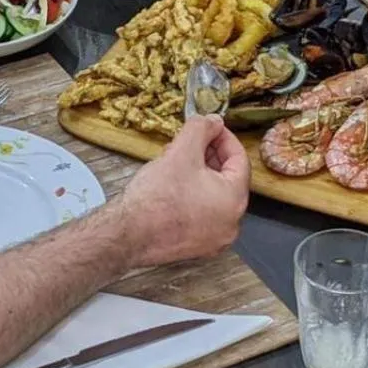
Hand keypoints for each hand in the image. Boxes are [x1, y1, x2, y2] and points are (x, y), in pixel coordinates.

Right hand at [114, 114, 250, 268]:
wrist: (127, 235)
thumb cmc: (155, 198)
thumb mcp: (181, 151)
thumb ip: (201, 130)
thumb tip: (212, 121)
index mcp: (234, 200)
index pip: (239, 160)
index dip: (223, 138)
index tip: (210, 127)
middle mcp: (230, 224)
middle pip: (227, 178)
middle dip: (208, 156)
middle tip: (190, 142)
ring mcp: (214, 239)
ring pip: (213, 196)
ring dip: (199, 174)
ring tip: (175, 161)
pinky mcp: (196, 246)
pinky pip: (201, 213)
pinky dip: (192, 196)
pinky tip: (172, 185)